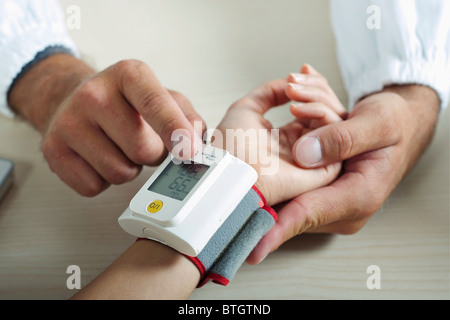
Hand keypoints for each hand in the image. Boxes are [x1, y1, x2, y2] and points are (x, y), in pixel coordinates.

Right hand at [9, 55, 204, 195]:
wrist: (74, 101)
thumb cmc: (127, 104)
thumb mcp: (165, 98)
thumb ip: (189, 119)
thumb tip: (196, 143)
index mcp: (129, 75)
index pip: (155, 104)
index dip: (174, 130)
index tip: (187, 151)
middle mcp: (95, 94)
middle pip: (143, 149)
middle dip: (152, 155)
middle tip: (142, 140)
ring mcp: (69, 122)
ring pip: (120, 173)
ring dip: (129, 168)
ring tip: (120, 148)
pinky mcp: (53, 150)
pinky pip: (94, 187)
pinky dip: (104, 180)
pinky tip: (100, 158)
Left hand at [213, 65, 344, 206]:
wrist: (228, 169)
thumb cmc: (230, 147)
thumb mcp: (247, 109)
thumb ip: (269, 93)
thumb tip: (289, 82)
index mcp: (287, 137)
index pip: (314, 108)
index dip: (313, 86)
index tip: (304, 69)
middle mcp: (304, 147)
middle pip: (330, 111)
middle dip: (317, 88)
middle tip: (297, 79)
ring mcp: (315, 157)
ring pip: (336, 121)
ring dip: (317, 98)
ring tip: (294, 93)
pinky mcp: (324, 170)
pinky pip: (336, 136)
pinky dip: (322, 114)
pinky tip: (299, 108)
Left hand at [247, 83, 439, 263]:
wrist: (401, 122)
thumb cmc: (395, 123)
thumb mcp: (378, 123)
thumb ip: (344, 138)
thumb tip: (303, 155)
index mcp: (360, 196)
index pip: (309, 214)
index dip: (278, 229)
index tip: (253, 246)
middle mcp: (342, 207)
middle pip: (292, 201)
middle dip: (274, 165)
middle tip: (272, 117)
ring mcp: (329, 201)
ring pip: (289, 187)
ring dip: (280, 150)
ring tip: (292, 101)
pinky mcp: (319, 191)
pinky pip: (294, 181)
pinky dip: (286, 154)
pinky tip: (291, 123)